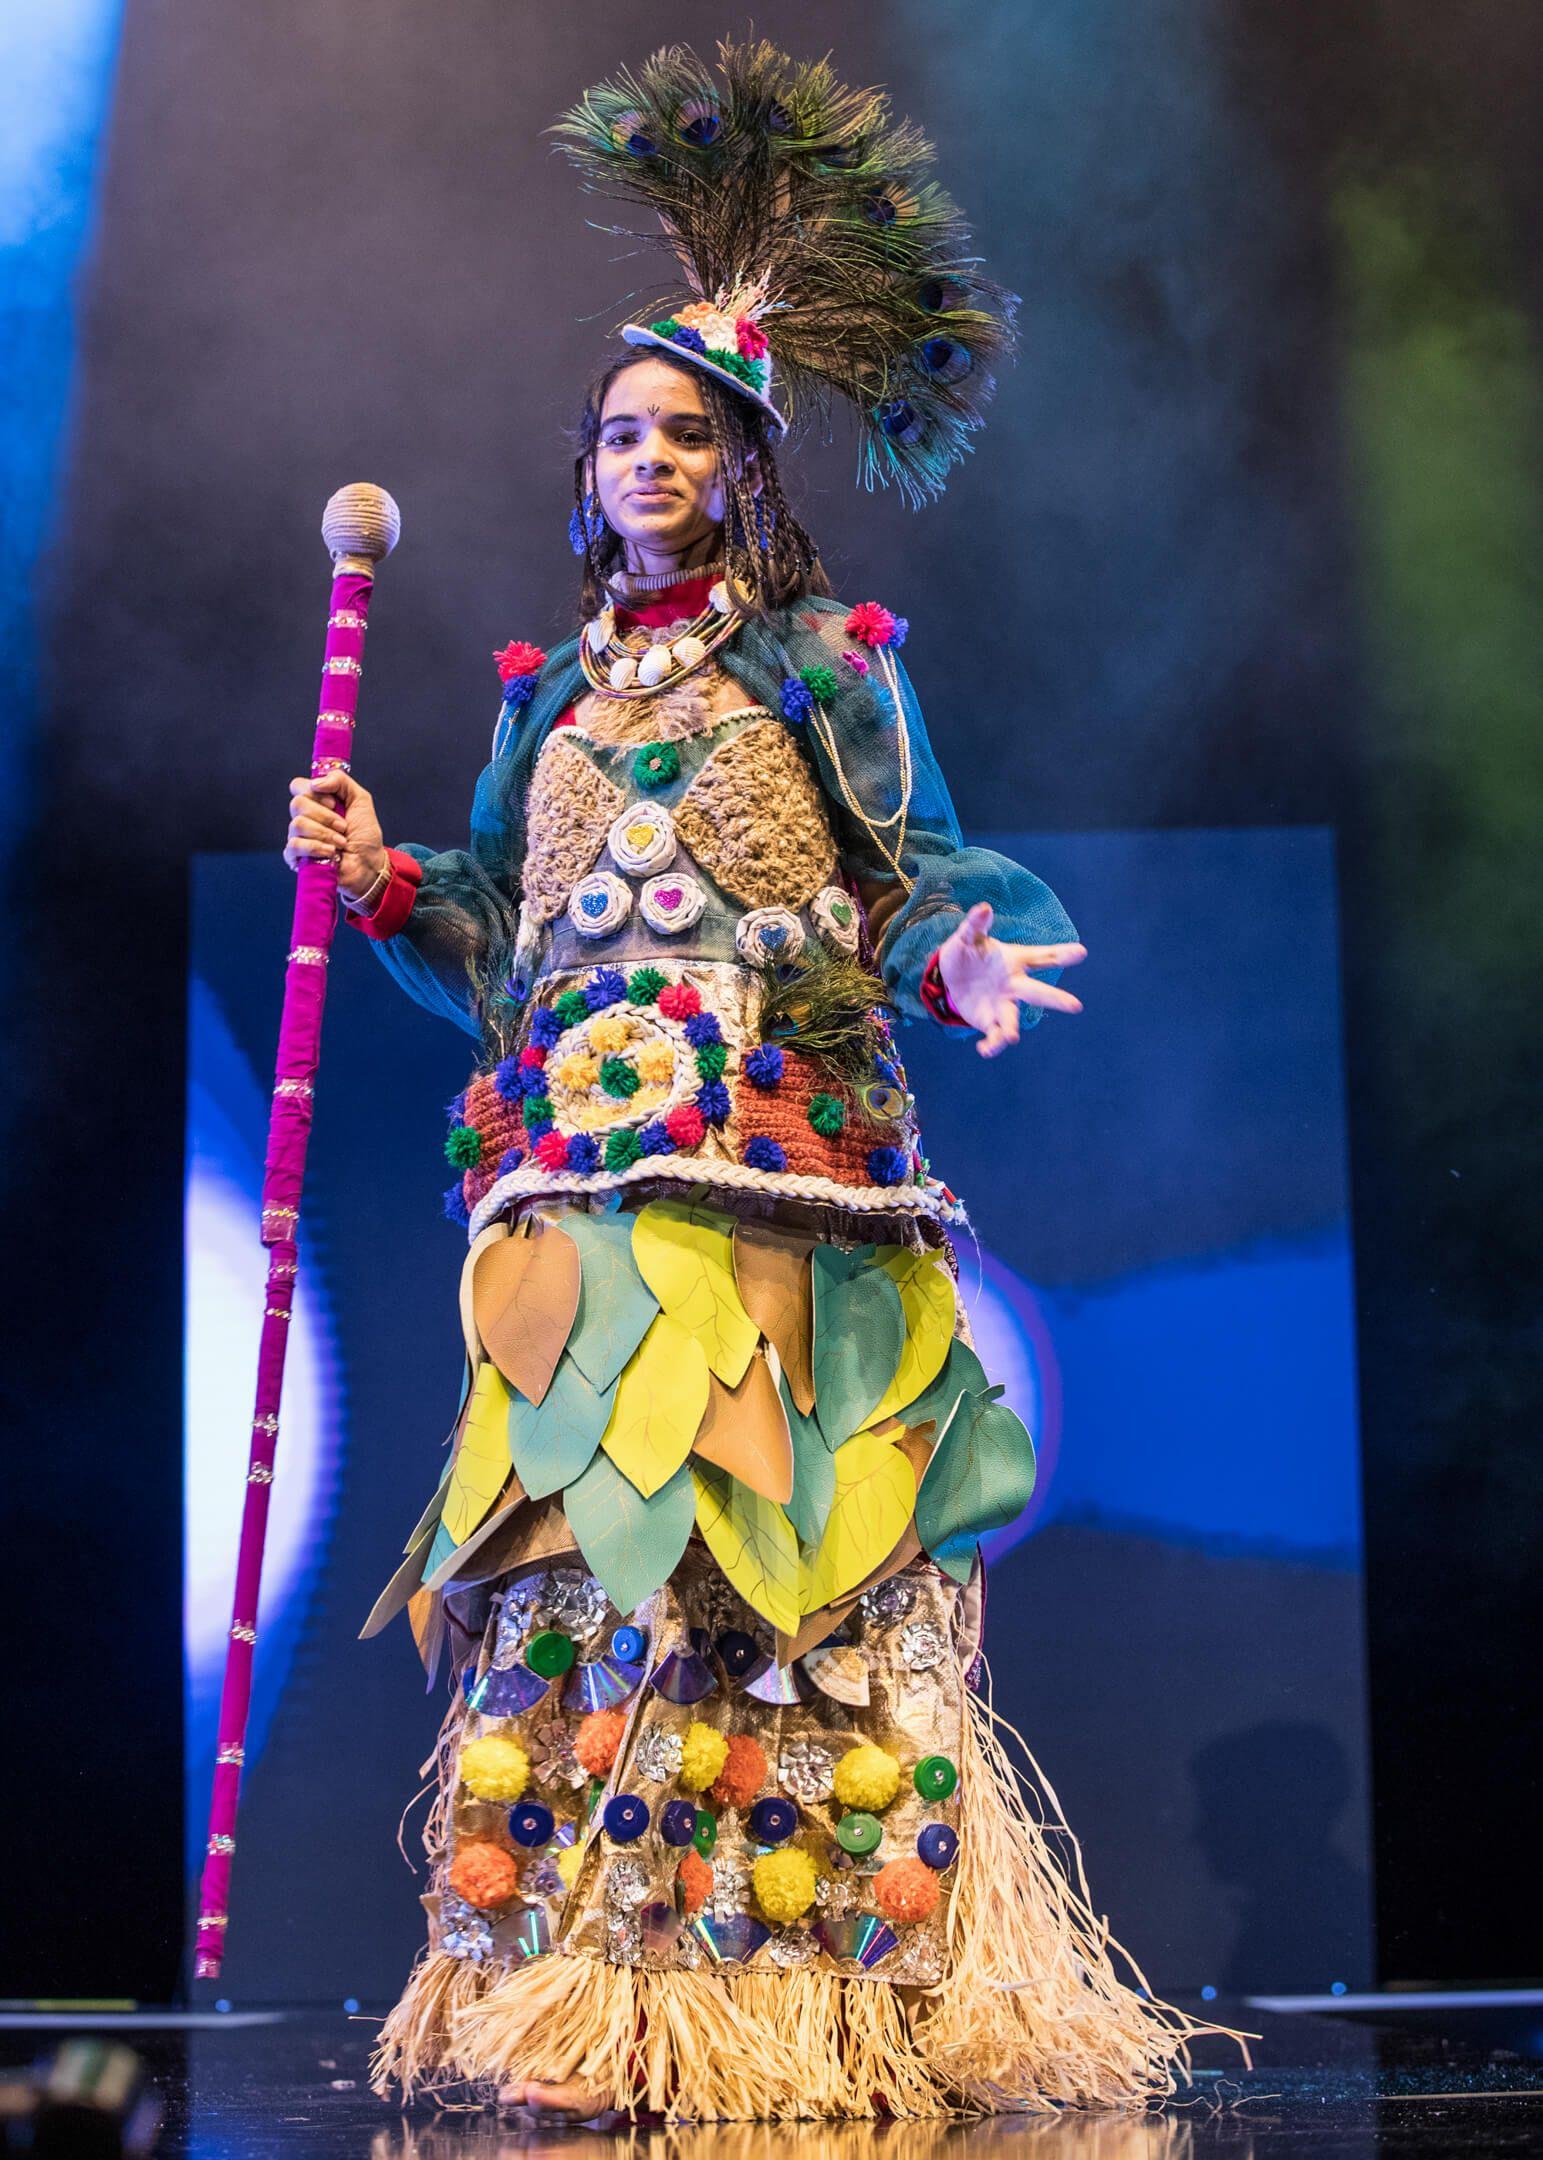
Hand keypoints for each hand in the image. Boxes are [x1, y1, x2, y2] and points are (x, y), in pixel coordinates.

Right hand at [284, 765, 385, 899]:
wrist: (370, 864)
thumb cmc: (365, 835)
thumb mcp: (360, 800)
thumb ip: (341, 781)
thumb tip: (316, 782)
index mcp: (316, 802)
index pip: (298, 786)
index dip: (313, 791)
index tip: (333, 802)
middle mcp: (304, 817)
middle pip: (297, 803)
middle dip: (325, 816)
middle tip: (343, 826)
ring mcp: (299, 837)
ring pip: (298, 824)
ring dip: (325, 833)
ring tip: (341, 842)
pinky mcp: (296, 857)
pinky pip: (294, 845)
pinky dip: (316, 848)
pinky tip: (331, 853)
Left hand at [936, 901, 1086, 1058]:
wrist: (950, 976)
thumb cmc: (967, 952)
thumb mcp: (968, 936)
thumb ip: (976, 924)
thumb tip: (984, 908)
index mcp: (1016, 961)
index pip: (1043, 957)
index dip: (1062, 954)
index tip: (1081, 952)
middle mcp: (1015, 985)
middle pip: (1038, 993)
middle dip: (1056, 999)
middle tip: (1075, 1006)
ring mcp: (1004, 1005)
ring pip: (1013, 1019)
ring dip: (1013, 1029)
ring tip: (1012, 1037)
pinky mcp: (990, 1022)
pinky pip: (995, 1036)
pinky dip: (992, 1045)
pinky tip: (984, 1049)